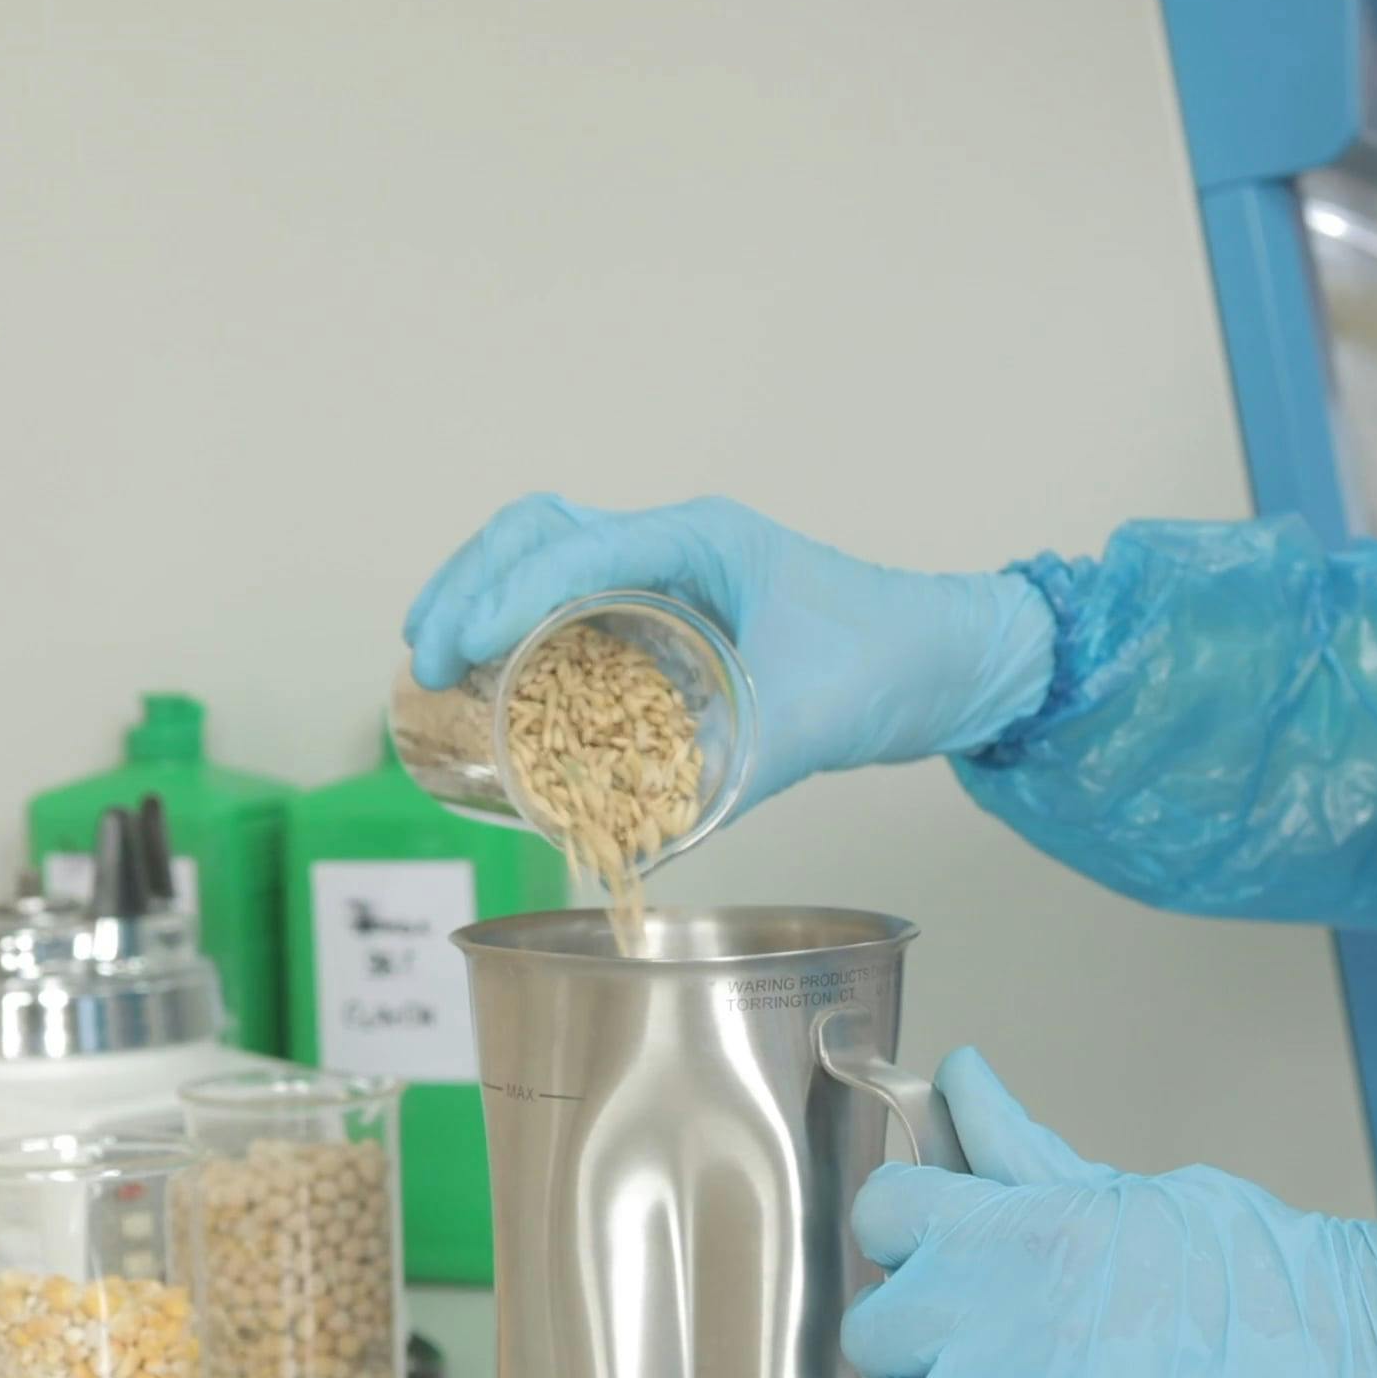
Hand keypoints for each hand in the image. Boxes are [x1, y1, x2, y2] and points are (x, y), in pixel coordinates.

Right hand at [401, 495, 1054, 806]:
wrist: (952, 656)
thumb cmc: (892, 663)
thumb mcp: (806, 724)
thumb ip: (727, 780)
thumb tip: (637, 848)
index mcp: (700, 539)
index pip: (575, 545)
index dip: (503, 594)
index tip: (457, 650)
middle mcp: (673, 540)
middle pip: (535, 529)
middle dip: (467, 583)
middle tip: (424, 657)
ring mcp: (668, 566)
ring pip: (543, 548)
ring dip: (480, 590)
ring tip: (435, 657)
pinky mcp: (669, 603)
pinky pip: (571, 592)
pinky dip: (518, 617)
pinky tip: (490, 670)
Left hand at [842, 1050, 1376, 1377]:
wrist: (1368, 1368)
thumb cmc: (1273, 1278)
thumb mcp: (1135, 1194)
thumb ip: (1026, 1154)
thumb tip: (961, 1084)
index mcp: (1030, 1230)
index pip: (884, 1214)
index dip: (902, 1228)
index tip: (932, 1243)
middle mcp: (1011, 1321)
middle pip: (878, 1322)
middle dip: (913, 1323)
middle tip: (969, 1328)